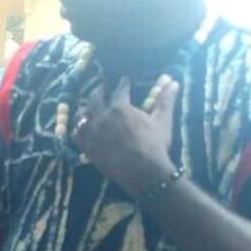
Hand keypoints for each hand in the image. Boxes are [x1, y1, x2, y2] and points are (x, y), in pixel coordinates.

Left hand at [71, 78, 180, 196]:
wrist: (142, 171)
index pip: (120, 90)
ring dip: (84, 109)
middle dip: (99, 91)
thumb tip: (174, 82)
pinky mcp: (87, 147)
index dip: (123, 84)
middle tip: (101, 89)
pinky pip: (76, 134)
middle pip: (95, 99)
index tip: (124, 80)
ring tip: (87, 107)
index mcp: (120, 108)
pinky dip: (78, 129)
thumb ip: (165, 100)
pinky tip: (80, 128)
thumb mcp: (162, 120)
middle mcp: (102, 117)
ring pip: (81, 115)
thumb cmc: (154, 144)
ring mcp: (92, 132)